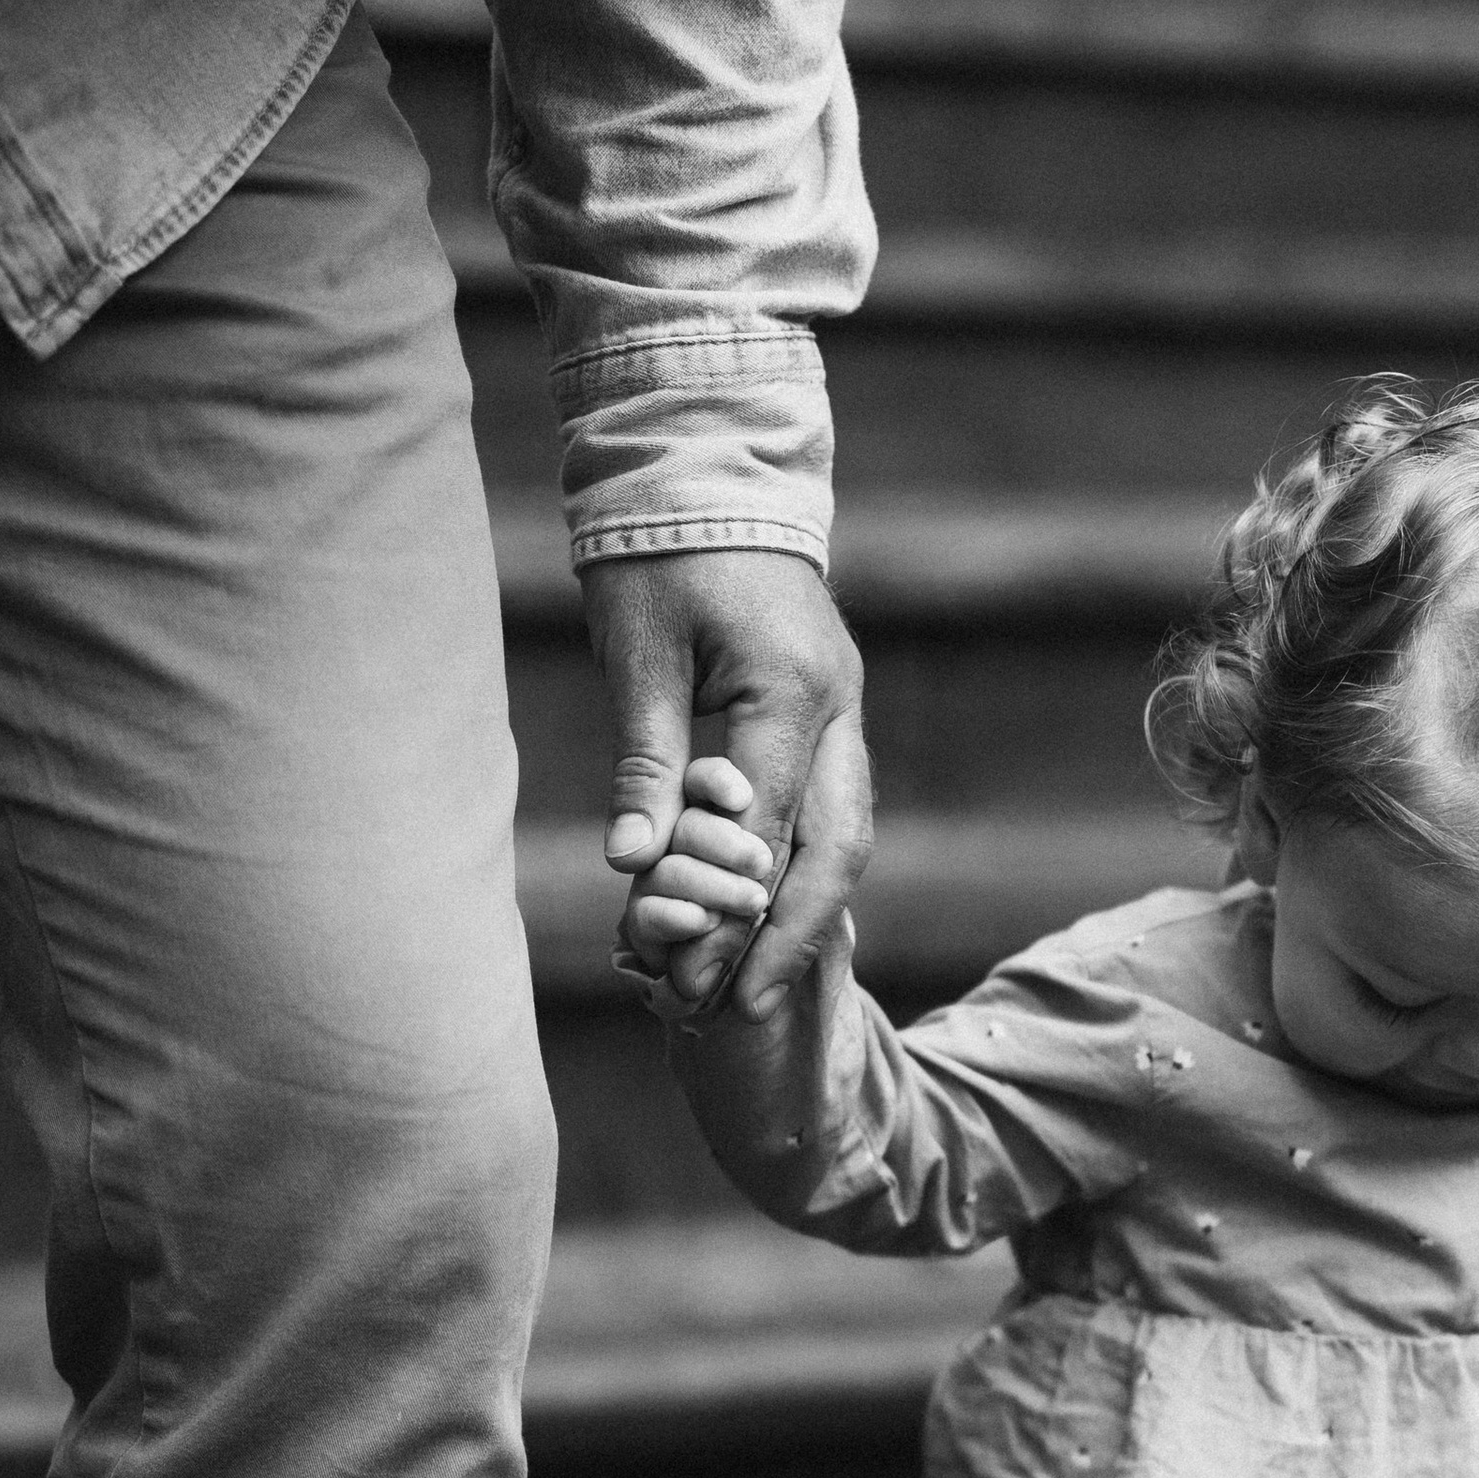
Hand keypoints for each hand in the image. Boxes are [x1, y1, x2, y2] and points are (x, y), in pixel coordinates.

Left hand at [582, 547, 871, 1022]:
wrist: (704, 470)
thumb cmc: (659, 554)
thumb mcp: (638, 657)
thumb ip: (646, 765)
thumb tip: (633, 866)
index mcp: (794, 691)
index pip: (770, 829)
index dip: (732, 913)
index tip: (690, 979)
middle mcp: (838, 707)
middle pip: (838, 849)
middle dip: (793, 936)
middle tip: (740, 1007)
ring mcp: (843, 708)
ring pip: (845, 834)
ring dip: (802, 912)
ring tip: (750, 979)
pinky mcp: (828, 711)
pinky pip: (828, 806)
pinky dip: (798, 868)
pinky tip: (759, 915)